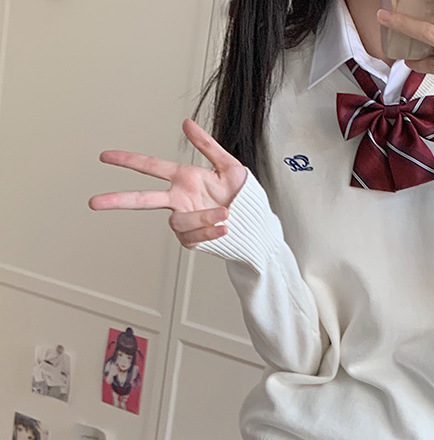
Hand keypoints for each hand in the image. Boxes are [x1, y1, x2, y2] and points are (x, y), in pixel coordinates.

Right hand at [88, 119, 246, 248]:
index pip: (150, 167)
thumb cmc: (243, 197)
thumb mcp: (230, 167)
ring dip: (203, 218)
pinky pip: (192, 237)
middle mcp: (179, 200)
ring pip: (179, 221)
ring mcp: (184, 220)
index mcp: (184, 179)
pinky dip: (209, 232)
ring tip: (226, 215)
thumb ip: (207, 145)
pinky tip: (224, 228)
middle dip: (118, 200)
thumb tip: (186, 123)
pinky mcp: (191, 239)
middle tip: (94, 202)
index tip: (104, 157)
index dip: (128, 161)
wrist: (255, 225)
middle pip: (142, 199)